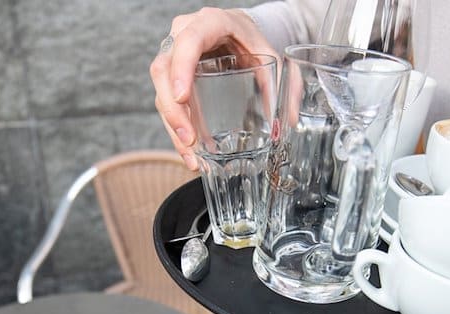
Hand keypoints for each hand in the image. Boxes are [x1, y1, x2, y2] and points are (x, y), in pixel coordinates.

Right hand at [150, 7, 277, 170]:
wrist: (237, 31)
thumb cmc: (249, 39)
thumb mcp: (268, 55)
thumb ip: (281, 84)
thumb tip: (288, 120)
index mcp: (209, 23)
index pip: (187, 43)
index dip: (181, 70)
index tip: (182, 98)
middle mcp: (182, 35)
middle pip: (163, 70)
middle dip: (174, 110)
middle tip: (189, 139)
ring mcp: (172, 54)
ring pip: (160, 89)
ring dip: (173, 125)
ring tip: (191, 154)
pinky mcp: (171, 74)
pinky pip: (166, 100)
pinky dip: (175, 127)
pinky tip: (189, 151)